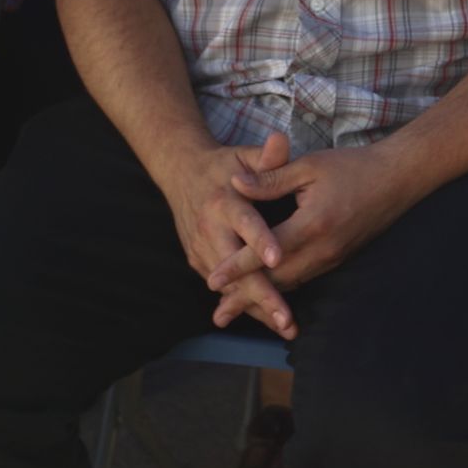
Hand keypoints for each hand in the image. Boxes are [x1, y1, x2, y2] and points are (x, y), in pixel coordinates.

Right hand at [155, 131, 299, 338]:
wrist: (180, 173)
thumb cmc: (223, 164)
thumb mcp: (243, 155)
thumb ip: (266, 157)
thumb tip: (283, 141)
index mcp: (223, 201)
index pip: (245, 223)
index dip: (260, 242)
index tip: (278, 259)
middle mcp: (208, 229)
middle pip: (236, 268)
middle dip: (262, 294)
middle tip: (287, 318)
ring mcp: (201, 248)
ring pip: (230, 286)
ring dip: (256, 307)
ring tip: (285, 326)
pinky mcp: (198, 261)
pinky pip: (223, 288)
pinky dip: (244, 304)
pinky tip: (268, 319)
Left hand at [215, 140, 414, 297]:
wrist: (396, 179)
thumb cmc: (352, 167)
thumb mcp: (309, 166)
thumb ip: (271, 178)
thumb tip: (234, 184)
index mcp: (312, 224)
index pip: (266, 253)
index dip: (237, 267)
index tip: (213, 280)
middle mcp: (323, 249)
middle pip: (278, 281)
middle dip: (246, 298)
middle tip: (219, 313)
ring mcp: (332, 257)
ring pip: (292, 284)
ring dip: (264, 298)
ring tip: (237, 309)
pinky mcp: (338, 258)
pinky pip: (304, 278)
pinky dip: (283, 287)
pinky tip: (268, 291)